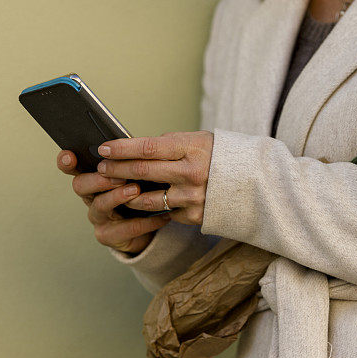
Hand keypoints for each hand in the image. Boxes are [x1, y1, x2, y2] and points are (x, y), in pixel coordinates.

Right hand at [56, 150, 170, 254]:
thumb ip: (131, 161)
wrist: (149, 227)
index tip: (70, 156)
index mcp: (93, 177)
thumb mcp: (137, 174)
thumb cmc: (141, 193)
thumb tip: (136, 144)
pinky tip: (160, 215)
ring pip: (100, 206)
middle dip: (98, 180)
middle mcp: (91, 197)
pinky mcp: (109, 236)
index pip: (73, 167)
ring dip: (118, 197)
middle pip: (81, 185)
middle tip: (118, 175)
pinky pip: (125, 229)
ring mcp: (98, 217)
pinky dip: (144, 222)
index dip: (67, 162)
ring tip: (136, 190)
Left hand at [95, 131, 213, 225]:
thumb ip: (169, 145)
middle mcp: (192, 174)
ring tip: (116, 186)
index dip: (122, 148)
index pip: (148, 147)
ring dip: (126, 193)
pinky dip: (152, 207)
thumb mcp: (199, 141)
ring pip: (147, 198)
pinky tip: (143, 200)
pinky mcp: (194, 216)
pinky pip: (165, 212)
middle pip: (143, 172)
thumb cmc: (221, 157)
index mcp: (192, 149)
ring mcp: (193, 197)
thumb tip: (134, 149)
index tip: (104, 147)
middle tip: (102, 166)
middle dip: (116, 169)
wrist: (254, 183)